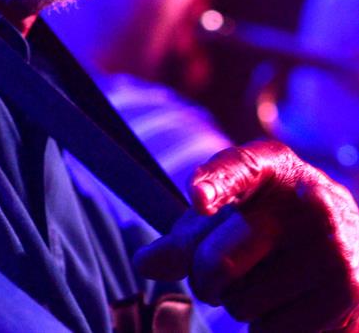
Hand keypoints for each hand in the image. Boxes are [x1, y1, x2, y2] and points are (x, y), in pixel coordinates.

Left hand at [134, 140, 358, 331]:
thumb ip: (187, 235)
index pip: (239, 168)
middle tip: (216, 275)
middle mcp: (306, 199)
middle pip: (220, 261)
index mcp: (272, 165)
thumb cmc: (273, 221)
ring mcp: (331, 247)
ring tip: (264, 281)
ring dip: (239, 304)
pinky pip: (272, 330)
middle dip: (204, 279)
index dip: (215, 183)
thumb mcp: (233, 210)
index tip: (198, 197)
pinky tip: (287, 301)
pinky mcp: (346, 293)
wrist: (350, 237)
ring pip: (242, 303)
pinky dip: (267, 326)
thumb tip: (144, 263)